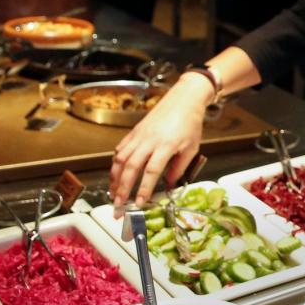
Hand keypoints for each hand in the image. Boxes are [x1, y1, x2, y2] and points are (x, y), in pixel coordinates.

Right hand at [110, 72, 212, 205]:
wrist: (184, 99)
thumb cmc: (190, 122)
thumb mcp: (192, 148)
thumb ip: (179, 168)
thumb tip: (169, 185)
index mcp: (166, 145)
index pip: (151, 171)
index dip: (143, 189)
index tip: (139, 203)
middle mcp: (149, 140)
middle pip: (130, 167)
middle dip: (122, 188)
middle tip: (118, 204)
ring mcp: (139, 135)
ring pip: (120, 158)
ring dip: (114, 178)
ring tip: (113, 193)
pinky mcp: (134, 132)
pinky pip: (120, 149)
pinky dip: (115, 163)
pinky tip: (115, 174)